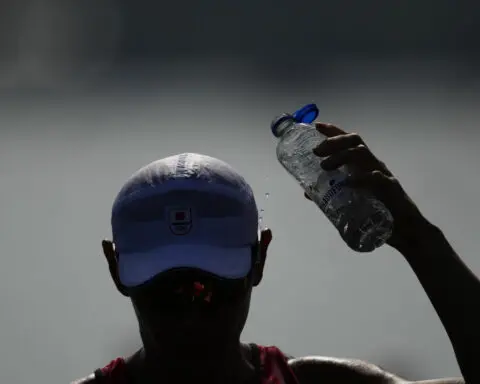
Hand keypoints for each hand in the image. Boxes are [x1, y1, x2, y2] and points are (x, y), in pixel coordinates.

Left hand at [306, 122, 429, 249]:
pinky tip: (348, 183)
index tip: (317, 125)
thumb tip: (308, 193)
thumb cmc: (379, 212)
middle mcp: (373, 165)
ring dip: (341, 156)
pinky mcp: (391, 190)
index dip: (334, 131)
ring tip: (324, 167)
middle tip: (316, 152)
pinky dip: (361, 178)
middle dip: (334, 142)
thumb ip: (332, 194)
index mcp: (364, 165)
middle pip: (355, 142)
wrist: (405, 231)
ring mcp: (382, 175)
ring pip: (362, 155)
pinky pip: (376, 178)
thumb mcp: (351, 201)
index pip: (349, 141)